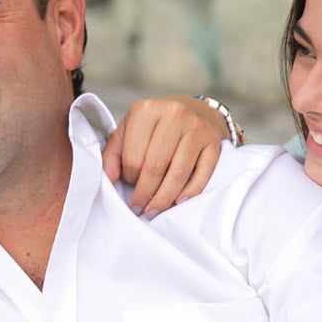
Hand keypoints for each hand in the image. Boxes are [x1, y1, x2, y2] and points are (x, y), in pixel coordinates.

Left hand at [102, 95, 226, 218]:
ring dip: (164, 198)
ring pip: (178, 173)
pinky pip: (202, 173)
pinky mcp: (213, 141)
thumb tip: (107, 180)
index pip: (133, 157)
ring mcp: (196, 127)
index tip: (129, 185)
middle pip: (155, 167)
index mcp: (146, 110)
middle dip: (145, 194)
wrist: (194, 110)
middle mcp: (173, 114)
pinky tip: (178, 202)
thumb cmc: (156, 125)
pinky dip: (190, 192)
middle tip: (138, 208)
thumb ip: (113, 154)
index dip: (129, 177)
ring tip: (154, 211)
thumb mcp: (128, 130)